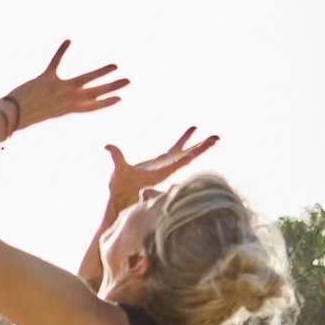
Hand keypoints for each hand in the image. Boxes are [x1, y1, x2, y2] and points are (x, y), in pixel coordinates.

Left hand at [3, 41, 127, 133]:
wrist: (10, 117)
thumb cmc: (25, 116)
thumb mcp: (46, 112)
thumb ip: (57, 105)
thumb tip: (64, 101)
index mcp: (67, 110)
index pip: (92, 107)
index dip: (106, 102)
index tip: (120, 97)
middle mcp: (67, 100)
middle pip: (95, 93)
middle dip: (113, 87)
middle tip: (128, 81)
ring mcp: (58, 90)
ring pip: (84, 80)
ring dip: (101, 72)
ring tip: (115, 65)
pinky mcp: (46, 80)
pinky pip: (56, 62)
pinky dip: (61, 50)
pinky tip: (69, 40)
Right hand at [101, 126, 218, 217]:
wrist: (121, 195)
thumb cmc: (121, 186)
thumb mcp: (118, 172)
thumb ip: (116, 158)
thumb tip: (108, 146)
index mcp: (161, 172)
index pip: (178, 162)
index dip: (189, 155)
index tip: (201, 149)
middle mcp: (168, 168)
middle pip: (188, 156)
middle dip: (202, 147)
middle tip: (217, 138)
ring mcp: (166, 164)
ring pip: (186, 151)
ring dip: (199, 143)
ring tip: (214, 135)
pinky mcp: (162, 161)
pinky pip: (177, 148)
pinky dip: (185, 139)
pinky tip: (193, 129)